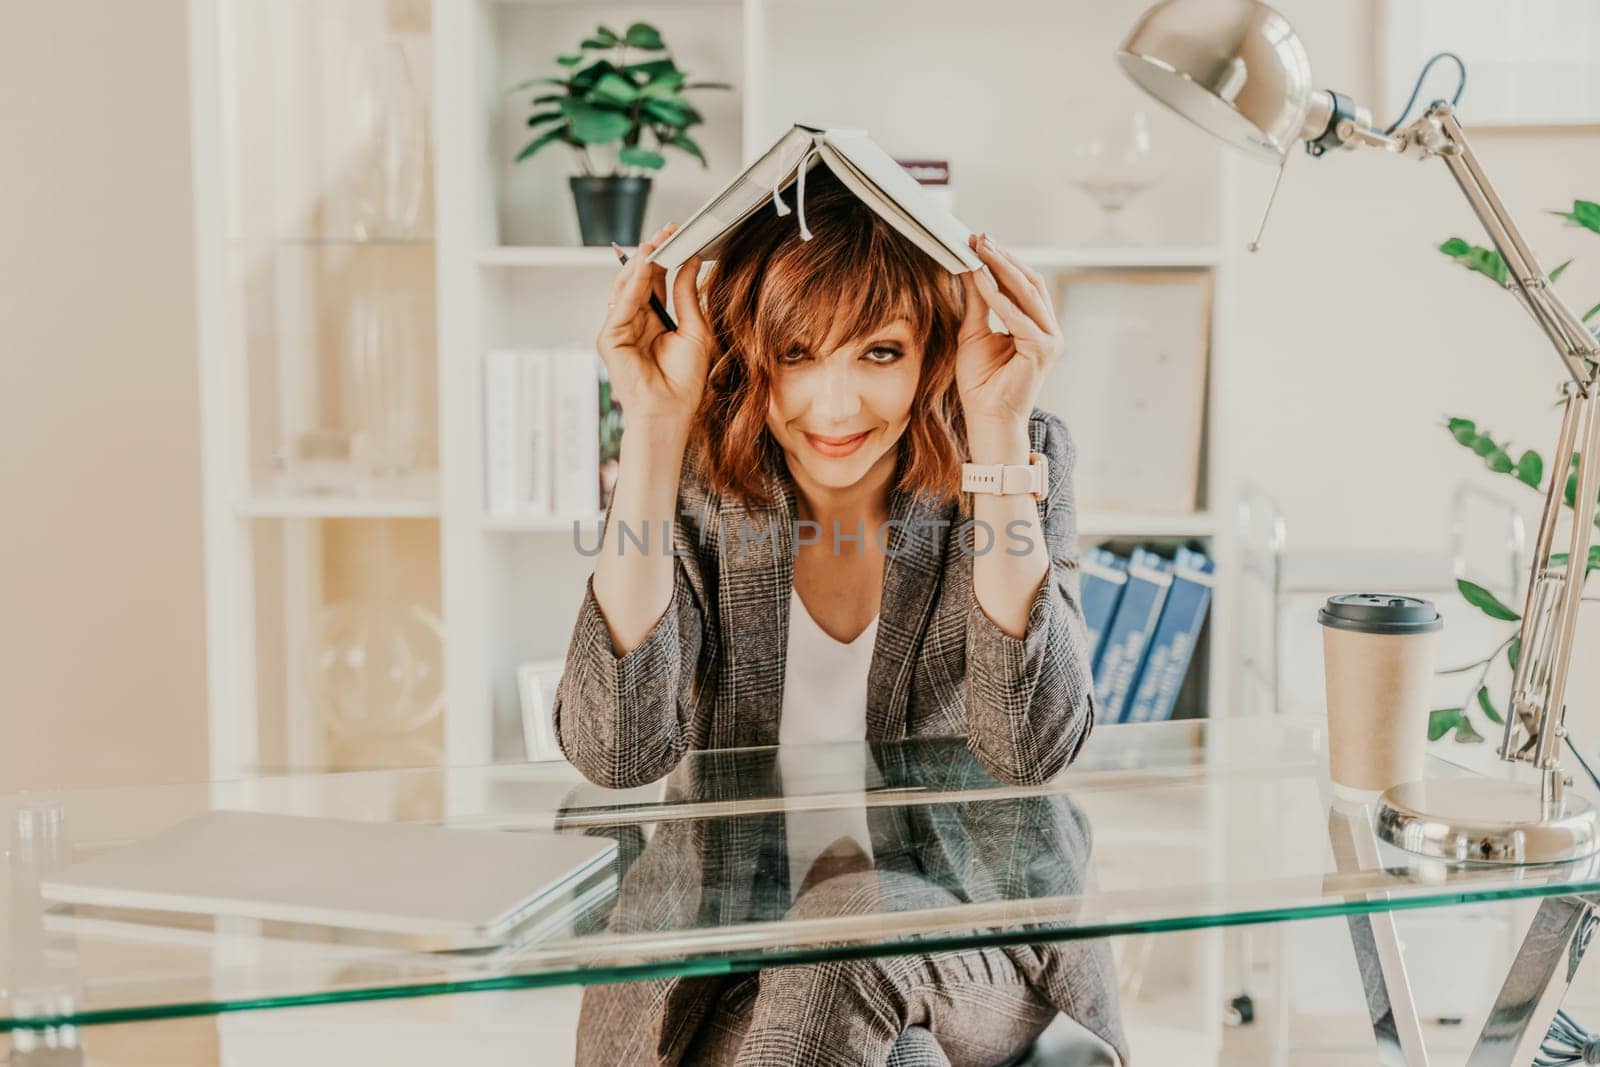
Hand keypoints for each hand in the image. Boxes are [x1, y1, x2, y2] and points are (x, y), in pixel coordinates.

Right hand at [595, 222, 715, 432]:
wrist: (671, 412)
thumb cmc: (683, 382)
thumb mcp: (695, 329)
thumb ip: (687, 295)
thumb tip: (690, 262)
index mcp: (655, 320)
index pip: (657, 281)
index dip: (667, 258)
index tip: (679, 236)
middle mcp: (635, 321)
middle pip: (640, 279)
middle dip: (653, 253)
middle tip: (668, 231)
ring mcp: (619, 329)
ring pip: (628, 286)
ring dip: (642, 262)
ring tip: (657, 242)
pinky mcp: (609, 338)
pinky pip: (622, 304)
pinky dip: (634, 283)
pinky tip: (647, 265)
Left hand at [954, 232, 1063, 437]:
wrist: (987, 419)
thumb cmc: (982, 383)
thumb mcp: (974, 332)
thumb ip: (978, 302)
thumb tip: (970, 268)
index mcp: (1037, 327)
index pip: (1023, 285)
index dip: (1002, 261)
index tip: (978, 241)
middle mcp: (1049, 331)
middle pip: (1029, 283)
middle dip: (1003, 258)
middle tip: (980, 238)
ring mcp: (1050, 340)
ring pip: (1027, 292)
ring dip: (1001, 268)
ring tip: (979, 249)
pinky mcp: (1043, 349)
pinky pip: (1017, 315)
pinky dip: (996, 295)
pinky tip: (978, 278)